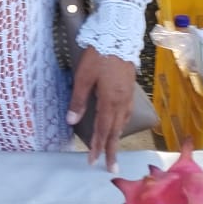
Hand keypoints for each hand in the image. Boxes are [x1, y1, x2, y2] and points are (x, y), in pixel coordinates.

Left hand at [66, 46, 136, 171]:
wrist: (119, 35)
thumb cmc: (99, 55)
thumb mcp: (83, 76)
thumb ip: (78, 100)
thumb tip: (72, 122)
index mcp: (109, 100)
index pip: (102, 129)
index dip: (97, 146)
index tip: (93, 162)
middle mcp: (121, 101)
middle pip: (115, 130)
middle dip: (111, 150)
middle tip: (110, 168)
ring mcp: (128, 95)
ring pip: (123, 122)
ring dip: (117, 138)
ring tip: (112, 150)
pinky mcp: (130, 88)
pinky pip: (127, 112)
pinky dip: (122, 124)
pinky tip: (119, 124)